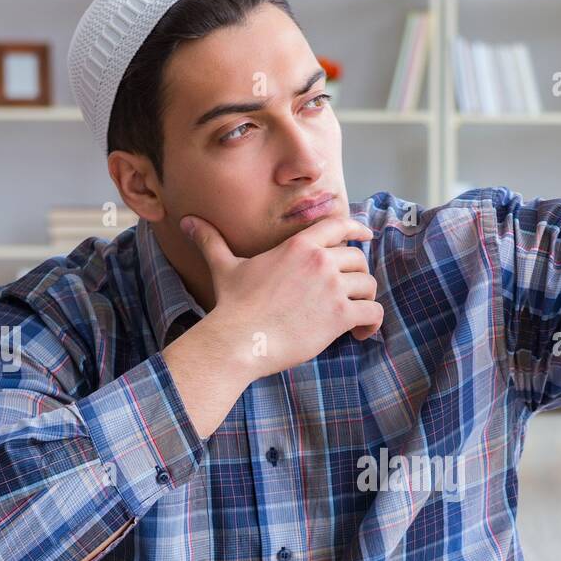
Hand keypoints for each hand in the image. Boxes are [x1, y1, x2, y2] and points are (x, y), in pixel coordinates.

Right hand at [181, 213, 382, 379]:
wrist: (239, 339)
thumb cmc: (232, 305)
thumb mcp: (224, 266)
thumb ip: (211, 241)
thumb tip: (186, 221)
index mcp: (298, 245)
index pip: (339, 225)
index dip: (357, 229)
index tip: (367, 236)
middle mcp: (320, 261)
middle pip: (358, 258)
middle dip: (359, 275)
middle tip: (352, 293)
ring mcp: (332, 288)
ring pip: (369, 285)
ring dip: (366, 300)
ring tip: (356, 317)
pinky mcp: (339, 315)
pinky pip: (373, 312)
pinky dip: (372, 323)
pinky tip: (360, 333)